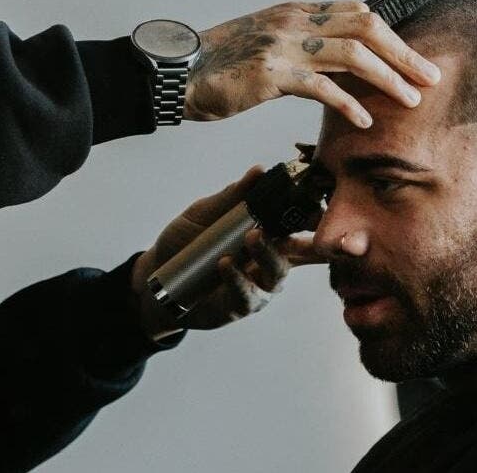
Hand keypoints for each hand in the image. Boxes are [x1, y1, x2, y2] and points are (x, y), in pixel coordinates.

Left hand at [130, 166, 321, 338]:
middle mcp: (269, 259)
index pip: (297, 224)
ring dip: (267, 254)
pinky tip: (225, 264)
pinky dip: (238, 278)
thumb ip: (232, 197)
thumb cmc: (188, 242)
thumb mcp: (206, 213)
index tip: (317, 205)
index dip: (312, 216)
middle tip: (297, 220)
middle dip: (303, 236)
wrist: (159, 275)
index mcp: (266, 233)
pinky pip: (247, 294)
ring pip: (276, 272)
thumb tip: (258, 172)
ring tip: (251, 237)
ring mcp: (258, 284)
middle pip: (297, 250)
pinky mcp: (241, 305)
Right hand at [185, 0, 440, 125]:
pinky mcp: (270, 74)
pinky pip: (322, 88)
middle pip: (366, 27)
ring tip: (411, 99)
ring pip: (352, 55)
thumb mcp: (265, 43)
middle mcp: (292, 22)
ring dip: (389, 77)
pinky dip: (350, 103)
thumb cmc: (218, 65)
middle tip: (430, 77)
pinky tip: (365, 119)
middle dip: (404, 53)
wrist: (177, 73)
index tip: (412, 58)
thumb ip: (300, 46)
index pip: (357, 12)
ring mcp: (281, 45)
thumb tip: (338, 64)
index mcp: (294, 12)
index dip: (392, 35)